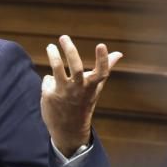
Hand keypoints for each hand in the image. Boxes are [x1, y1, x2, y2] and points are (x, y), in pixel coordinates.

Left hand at [41, 35, 122, 156]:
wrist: (69, 129)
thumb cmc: (84, 102)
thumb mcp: (96, 87)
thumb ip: (106, 68)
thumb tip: (119, 53)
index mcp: (92, 86)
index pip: (101, 72)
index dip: (103, 59)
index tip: (101, 44)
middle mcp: (79, 89)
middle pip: (76, 67)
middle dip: (70, 50)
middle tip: (64, 37)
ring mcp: (64, 92)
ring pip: (57, 69)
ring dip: (53, 55)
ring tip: (50, 46)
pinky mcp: (50, 95)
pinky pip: (48, 81)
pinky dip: (49, 81)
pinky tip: (51, 87)